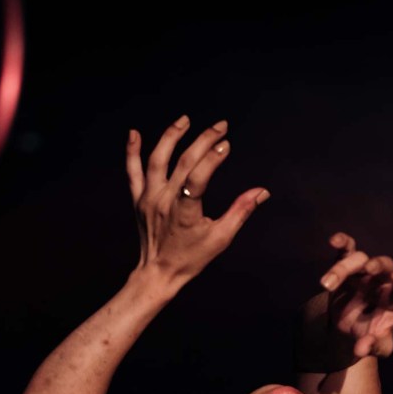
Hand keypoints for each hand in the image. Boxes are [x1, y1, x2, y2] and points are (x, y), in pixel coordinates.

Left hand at [126, 115, 269, 290]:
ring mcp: (148, 199)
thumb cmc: (191, 258)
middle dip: (203, 140)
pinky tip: (134, 133)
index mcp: (185, 213)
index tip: (226, 144)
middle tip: (220, 126)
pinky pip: (132, 172)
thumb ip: (240, 211)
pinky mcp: (138, 200)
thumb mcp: (220, 238)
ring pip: (157, 160)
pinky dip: (131, 152)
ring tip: (185, 120)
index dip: (213, 158)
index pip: (198, 178)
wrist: (158, 274)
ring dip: (171, 136)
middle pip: (183, 162)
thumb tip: (261, 192)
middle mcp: (164, 202)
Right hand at [294, 232, 392, 372]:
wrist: (348, 334)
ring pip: (359, 260)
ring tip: (327, 285)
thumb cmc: (369, 338)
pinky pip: (346, 251)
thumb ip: (374, 347)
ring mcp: (364, 273)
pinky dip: (342, 243)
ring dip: (344, 268)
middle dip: (379, 264)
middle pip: (384, 265)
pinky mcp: (346, 268)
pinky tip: (334, 240)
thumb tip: (361, 348)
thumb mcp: (377, 348)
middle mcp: (382, 281)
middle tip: (370, 269)